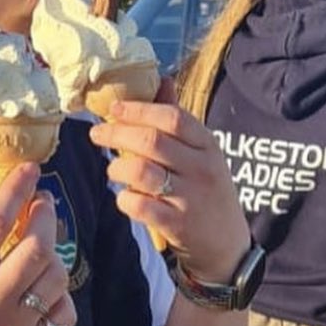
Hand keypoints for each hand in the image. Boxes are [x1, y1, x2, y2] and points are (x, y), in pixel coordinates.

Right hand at [0, 163, 76, 325]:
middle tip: (42, 203)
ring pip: (57, 278)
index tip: (29, 170)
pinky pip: (63, 312)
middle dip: (46, 216)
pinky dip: (59, 294)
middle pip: (37, 249)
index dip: (16, 191)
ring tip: (39, 246)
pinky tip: (41, 287)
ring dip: (55, 253)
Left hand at [90, 78, 249, 281]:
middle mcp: (202, 168)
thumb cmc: (208, 192)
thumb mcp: (203, 155)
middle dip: (117, 134)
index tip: (115, 108)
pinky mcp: (177, 224)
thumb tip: (162, 79)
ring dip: (118, 169)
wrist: (228, 246)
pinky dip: (124, 199)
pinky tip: (126, 198)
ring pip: (140, 172)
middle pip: (151, 141)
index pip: (172, 117)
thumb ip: (179, 122)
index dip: (139, 109)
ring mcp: (190, 197)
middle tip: (97, 135)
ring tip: (115, 171)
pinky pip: (139, 205)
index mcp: (208, 146)